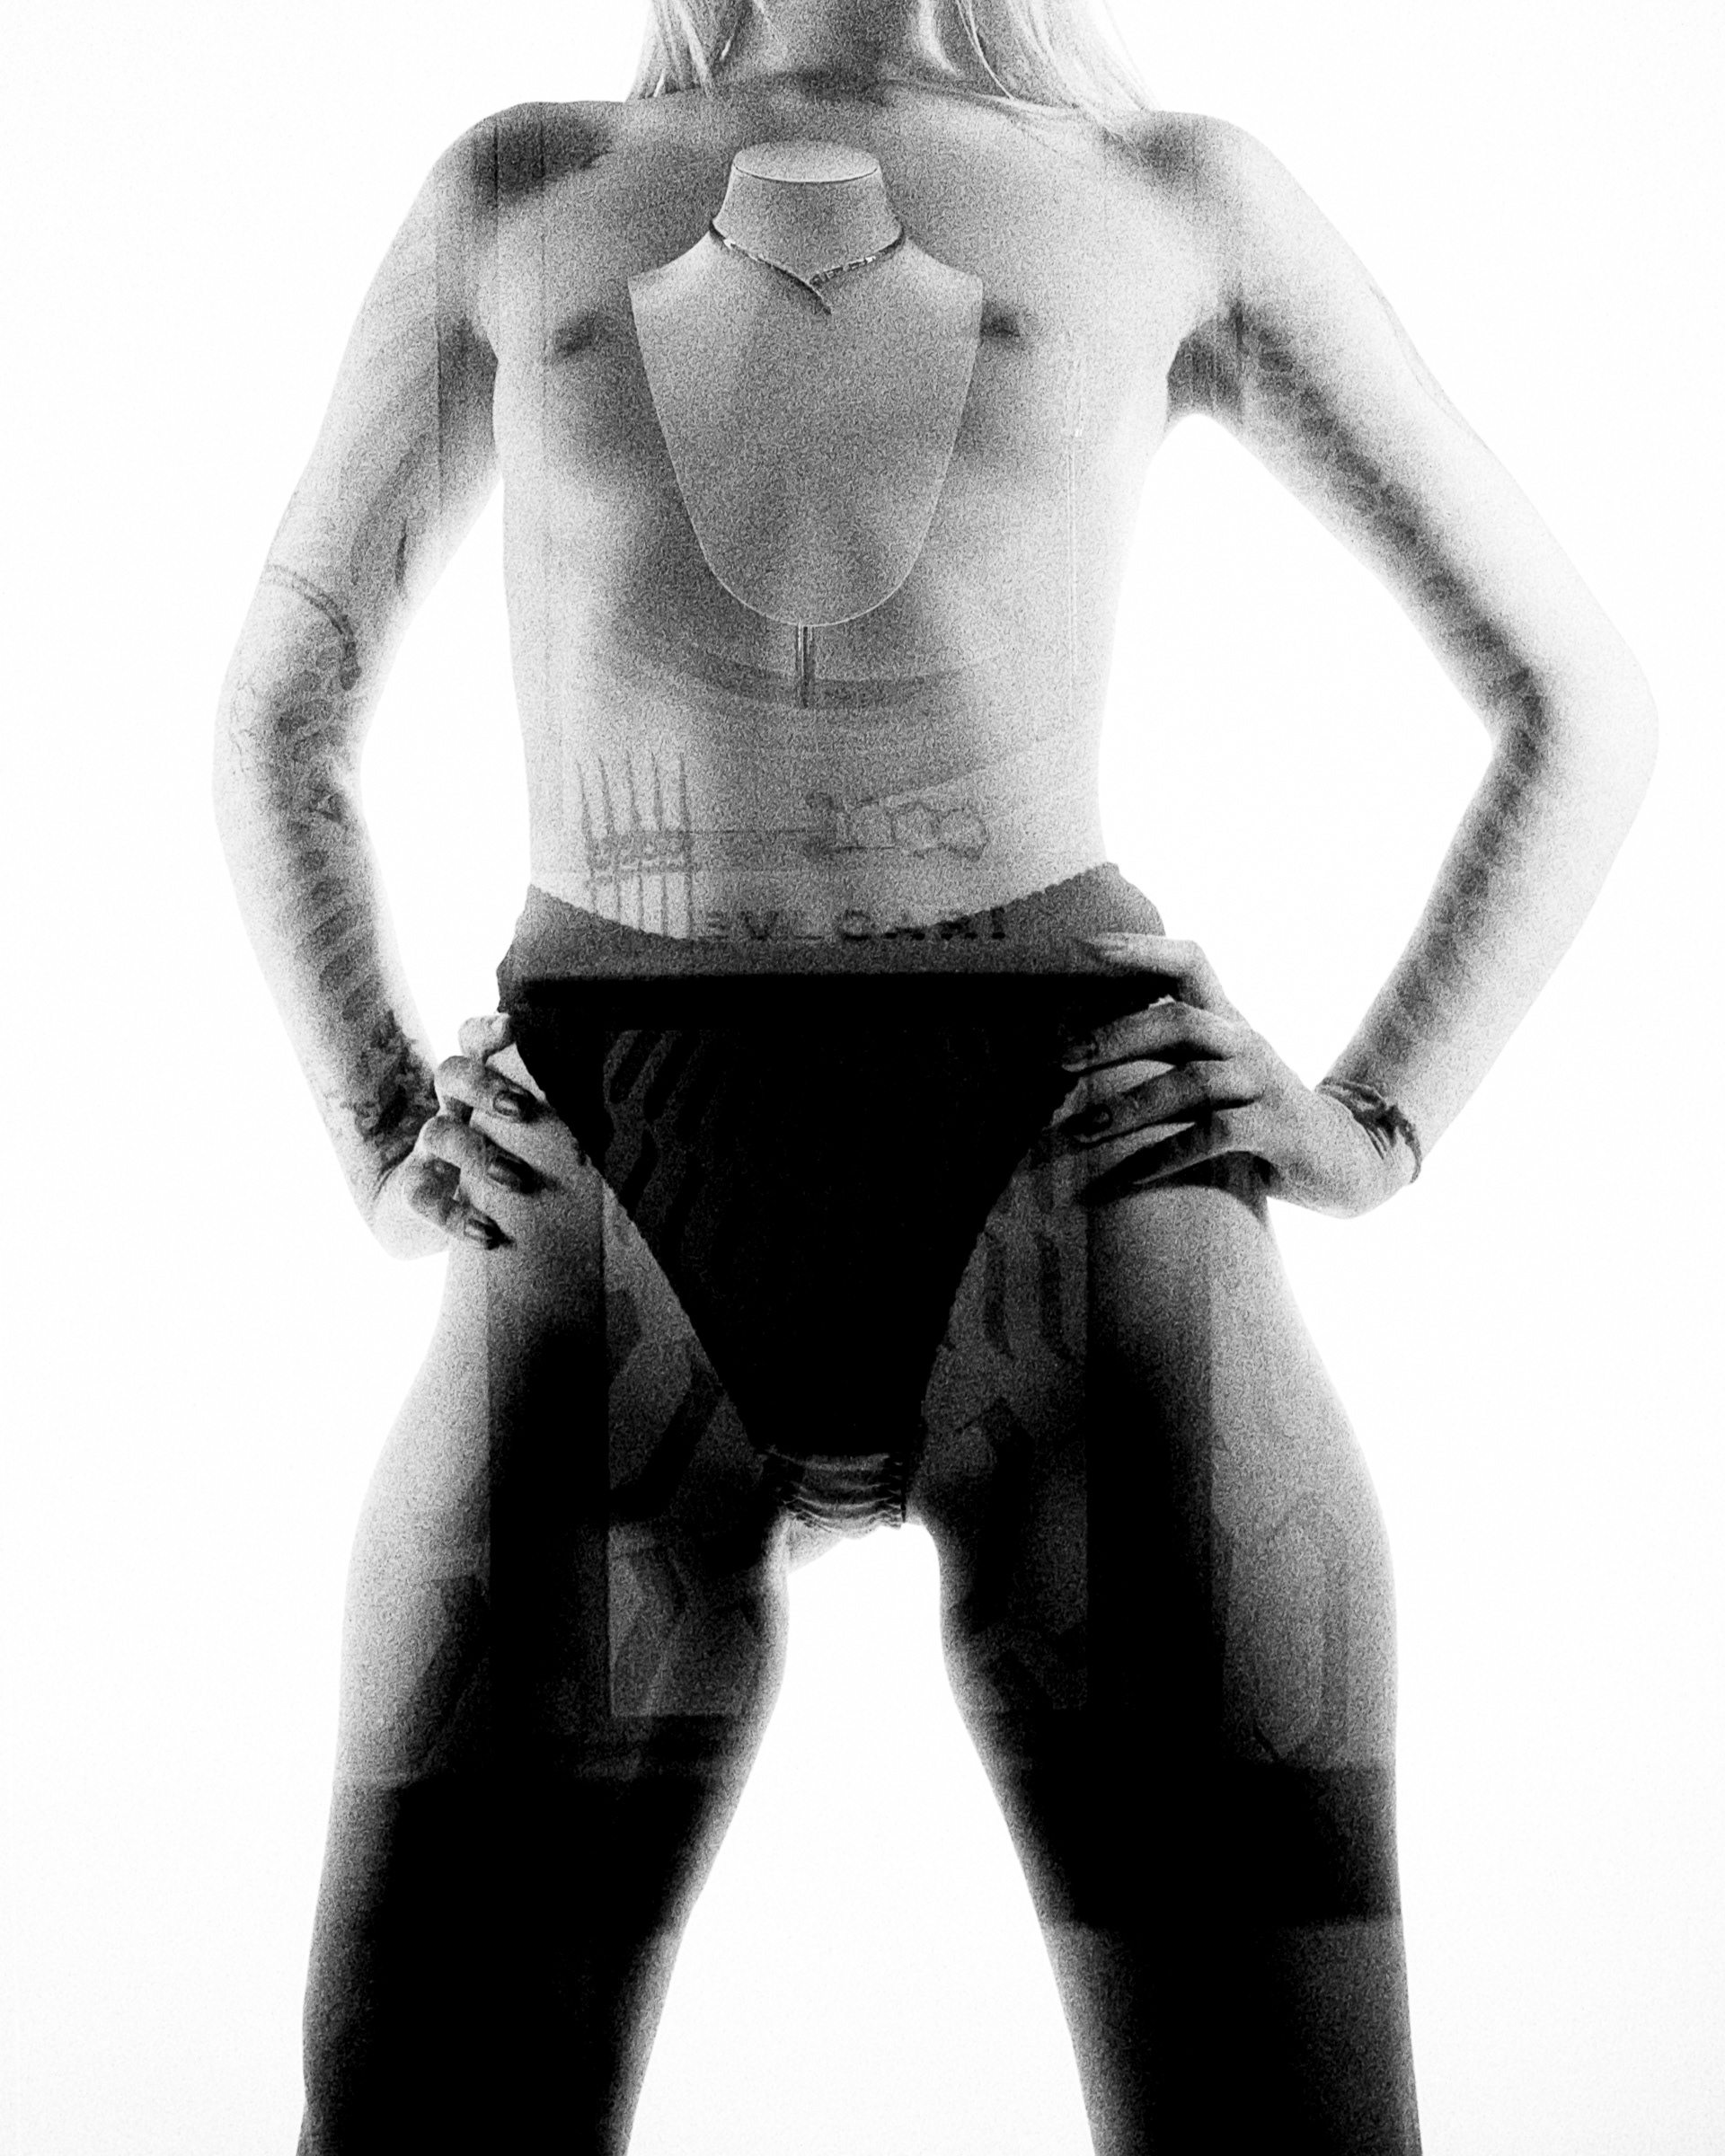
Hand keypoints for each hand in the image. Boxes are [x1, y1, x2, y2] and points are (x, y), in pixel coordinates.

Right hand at [368, 1014, 541, 1256]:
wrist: (429, 1216)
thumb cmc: (505, 1166)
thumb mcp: (531, 1137)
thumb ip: (562, 1123)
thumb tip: (626, 1128)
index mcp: (480, 1087)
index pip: (472, 1040)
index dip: (486, 1029)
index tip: (512, 1028)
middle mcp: (450, 1109)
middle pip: (451, 1073)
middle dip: (485, 1086)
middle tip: (521, 1108)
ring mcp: (427, 1149)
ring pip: (438, 1132)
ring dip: (478, 1154)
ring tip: (517, 1179)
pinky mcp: (413, 1191)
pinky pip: (422, 1197)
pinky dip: (454, 1216)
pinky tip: (487, 1234)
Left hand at [1053, 935, 1415, 1216]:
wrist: (1343, 1161)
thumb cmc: (1259, 1116)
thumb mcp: (1220, 1075)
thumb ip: (1173, 1056)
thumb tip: (1081, 1052)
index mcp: (1229, 1021)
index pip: (1191, 961)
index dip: (1142, 948)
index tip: (1085, 947)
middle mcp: (1247, 1043)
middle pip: (1178, 1022)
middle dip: (1113, 1039)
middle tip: (1058, 1063)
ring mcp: (1265, 1086)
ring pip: (1191, 1083)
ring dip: (1127, 1108)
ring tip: (1078, 1132)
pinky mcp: (1275, 1131)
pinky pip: (1213, 1137)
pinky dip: (1164, 1156)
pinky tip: (1124, 1176)